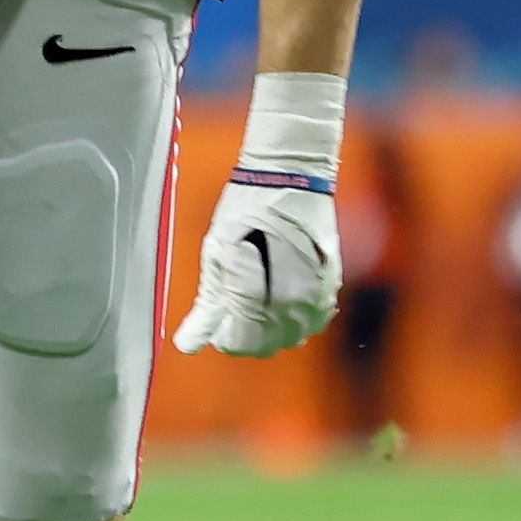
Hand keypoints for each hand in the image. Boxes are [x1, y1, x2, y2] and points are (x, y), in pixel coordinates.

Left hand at [172, 174, 341, 357]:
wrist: (289, 176)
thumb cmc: (247, 209)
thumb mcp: (218, 255)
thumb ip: (208, 305)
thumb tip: (188, 344)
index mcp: (260, 299)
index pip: (240, 343)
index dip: (223, 334)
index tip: (217, 317)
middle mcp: (294, 305)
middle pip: (266, 345)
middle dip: (246, 331)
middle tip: (235, 304)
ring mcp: (317, 296)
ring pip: (293, 336)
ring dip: (273, 325)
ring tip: (259, 293)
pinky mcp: (332, 285)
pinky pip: (314, 319)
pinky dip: (297, 314)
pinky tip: (283, 291)